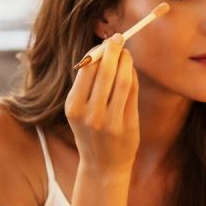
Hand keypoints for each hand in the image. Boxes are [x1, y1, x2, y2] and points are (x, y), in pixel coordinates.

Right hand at [64, 33, 139, 175]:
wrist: (103, 166)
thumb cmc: (92, 133)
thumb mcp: (81, 111)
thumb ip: (88, 85)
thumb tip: (103, 51)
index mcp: (72, 106)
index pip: (85, 69)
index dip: (96, 52)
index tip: (104, 42)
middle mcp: (88, 113)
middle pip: (104, 71)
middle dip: (113, 51)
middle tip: (120, 39)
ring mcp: (108, 120)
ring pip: (120, 80)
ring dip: (126, 62)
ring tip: (127, 54)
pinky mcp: (125, 125)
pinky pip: (131, 93)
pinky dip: (132, 77)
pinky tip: (131, 71)